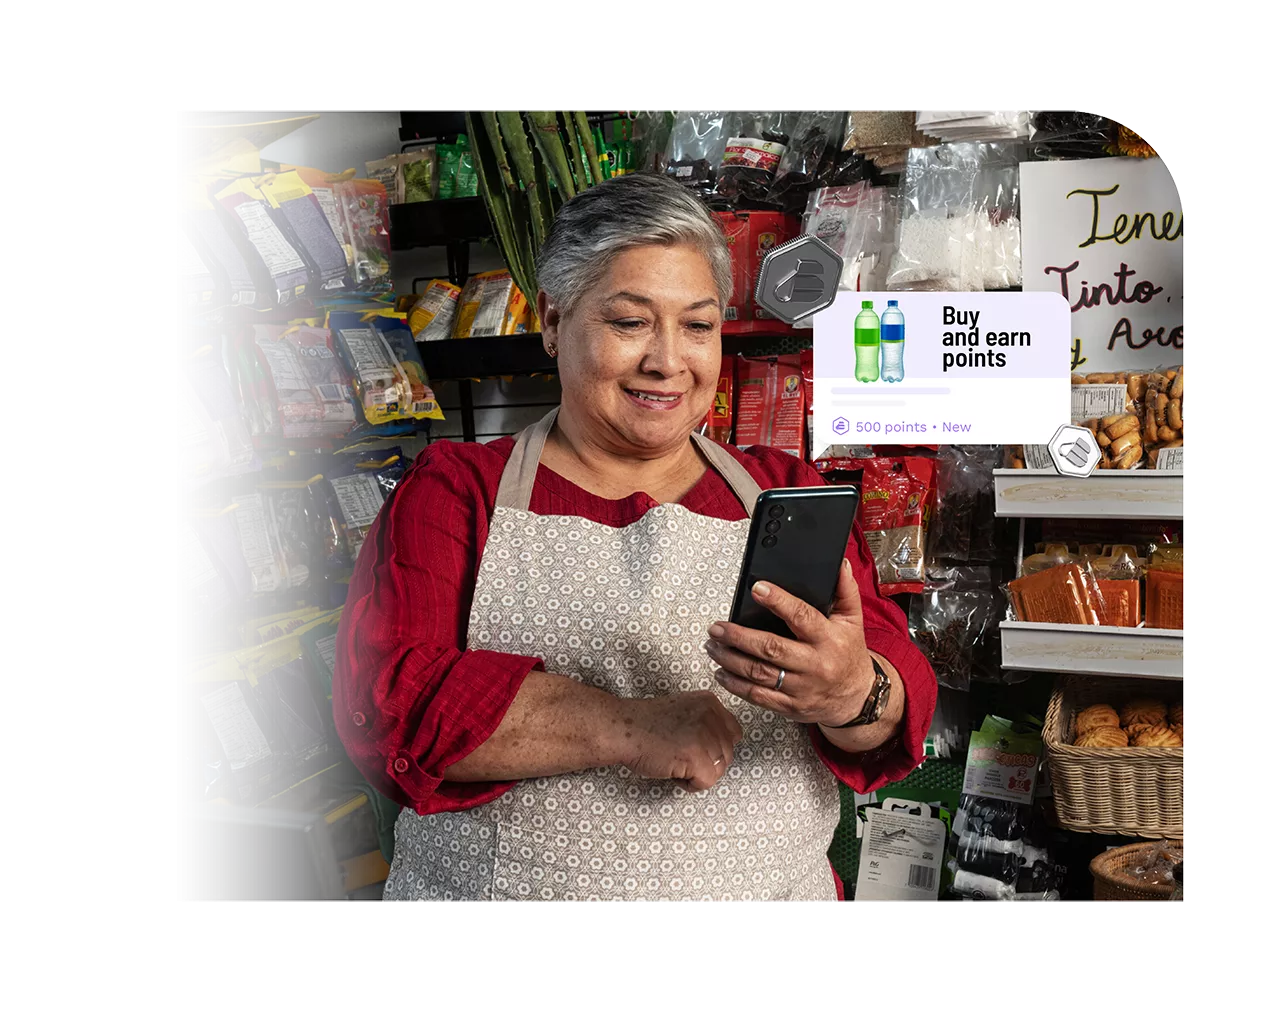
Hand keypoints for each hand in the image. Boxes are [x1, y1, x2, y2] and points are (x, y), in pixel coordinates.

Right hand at [618, 691, 742, 791]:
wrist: (621, 729)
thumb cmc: (645, 725)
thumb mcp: (683, 711)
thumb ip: (706, 723)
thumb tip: (722, 751)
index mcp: (709, 702)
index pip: (733, 733)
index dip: (715, 747)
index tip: (693, 747)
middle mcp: (711, 716)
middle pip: (727, 754)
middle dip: (705, 762)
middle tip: (678, 755)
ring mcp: (705, 736)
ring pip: (718, 770)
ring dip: (696, 773)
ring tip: (673, 761)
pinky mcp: (697, 757)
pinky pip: (707, 782)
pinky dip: (689, 784)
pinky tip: (671, 770)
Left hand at [706, 558, 874, 725]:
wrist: (857, 698)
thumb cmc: (849, 654)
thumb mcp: (853, 620)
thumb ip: (845, 590)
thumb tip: (839, 564)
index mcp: (829, 639)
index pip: (801, 616)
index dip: (778, 601)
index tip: (757, 588)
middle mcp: (814, 664)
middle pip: (770, 648)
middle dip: (739, 636)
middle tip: (717, 628)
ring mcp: (801, 688)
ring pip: (758, 674)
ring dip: (730, 659)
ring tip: (713, 646)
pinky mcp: (790, 706)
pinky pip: (758, 696)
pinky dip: (735, 685)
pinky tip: (722, 672)